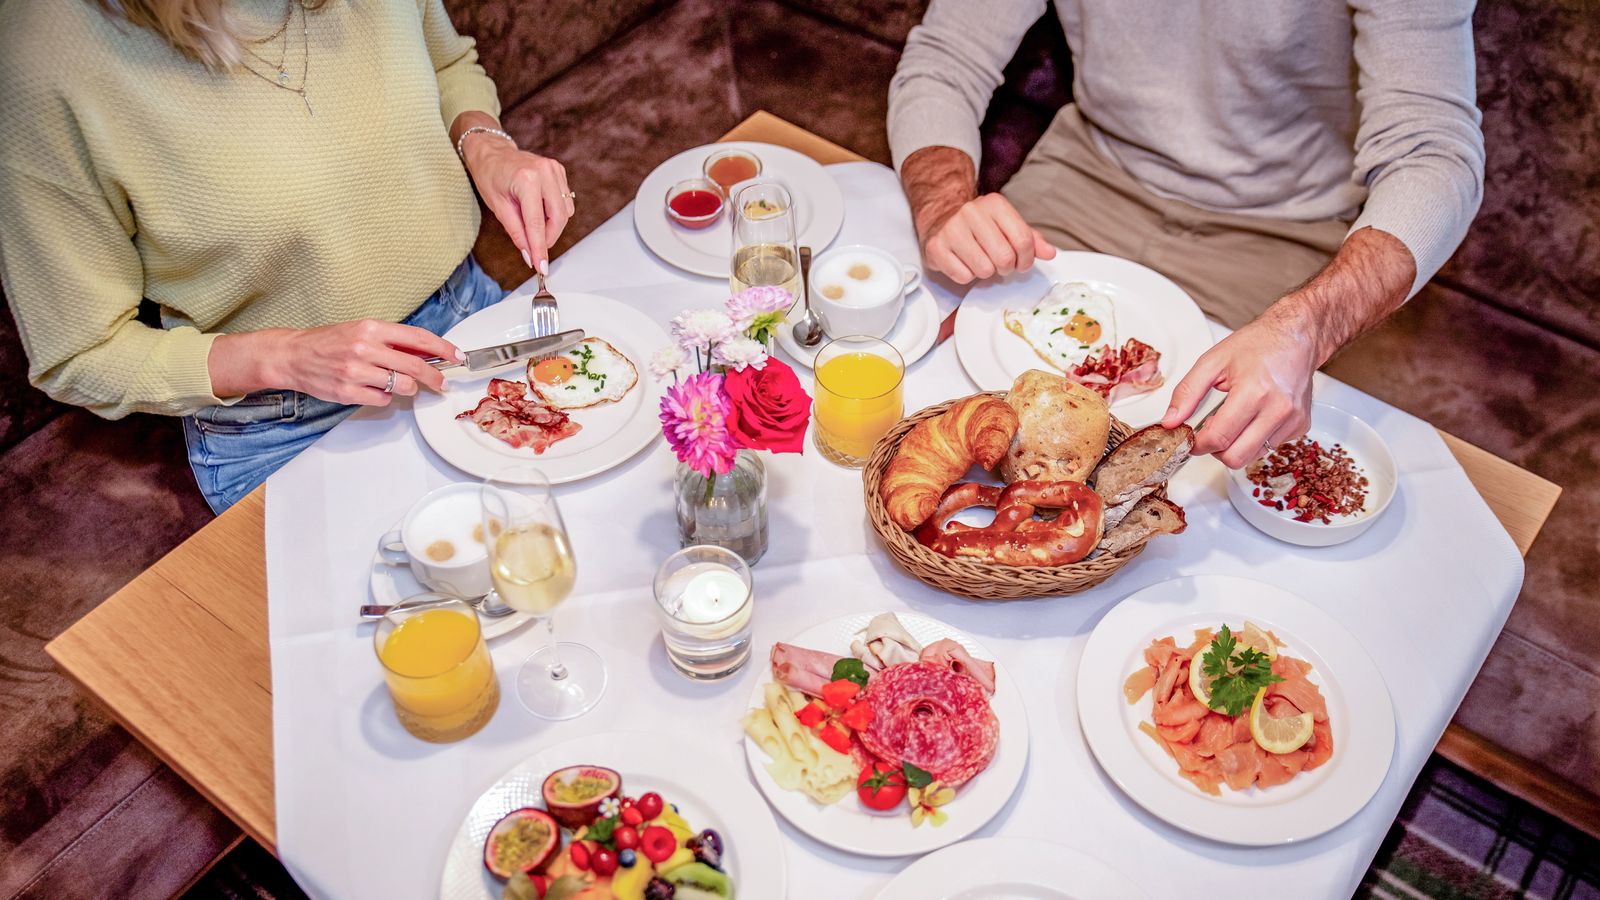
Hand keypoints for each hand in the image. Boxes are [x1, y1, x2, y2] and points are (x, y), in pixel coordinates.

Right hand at [211, 320, 462, 405]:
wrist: (292, 355)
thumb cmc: (329, 342)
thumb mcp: (361, 330)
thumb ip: (391, 340)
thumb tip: (425, 351)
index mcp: (371, 328)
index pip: (417, 338)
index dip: (443, 348)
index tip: (457, 355)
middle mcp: (365, 348)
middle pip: (415, 367)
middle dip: (435, 377)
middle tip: (443, 383)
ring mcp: (356, 371)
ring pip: (402, 386)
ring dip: (407, 388)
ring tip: (397, 383)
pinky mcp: (348, 392)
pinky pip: (382, 400)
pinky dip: (384, 398)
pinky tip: (374, 389)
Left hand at [459, 124, 571, 274]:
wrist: (491, 151)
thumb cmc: (490, 175)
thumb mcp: (498, 207)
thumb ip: (516, 231)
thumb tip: (529, 255)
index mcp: (526, 180)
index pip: (537, 223)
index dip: (539, 248)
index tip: (541, 266)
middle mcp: (545, 172)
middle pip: (558, 218)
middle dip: (548, 238)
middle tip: (536, 250)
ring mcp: (554, 170)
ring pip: (565, 211)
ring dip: (552, 226)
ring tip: (533, 226)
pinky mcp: (559, 171)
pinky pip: (565, 200)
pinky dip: (555, 213)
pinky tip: (540, 211)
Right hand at [899, 146, 1054, 283]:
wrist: (940, 217)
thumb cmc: (980, 225)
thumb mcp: (1007, 224)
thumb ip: (1030, 239)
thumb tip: (1050, 253)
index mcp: (995, 204)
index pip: (1023, 240)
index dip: (1027, 259)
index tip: (1022, 264)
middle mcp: (972, 212)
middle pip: (1004, 257)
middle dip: (1006, 268)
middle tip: (1000, 265)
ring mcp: (952, 229)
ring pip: (984, 270)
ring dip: (985, 272)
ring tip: (980, 261)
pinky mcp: (936, 247)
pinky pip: (963, 276)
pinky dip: (966, 275)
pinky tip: (963, 262)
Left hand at [1159, 227, 1417, 468]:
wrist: (1297, 336)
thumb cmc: (1258, 344)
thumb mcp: (1212, 362)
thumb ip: (1187, 392)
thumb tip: (1171, 421)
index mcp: (1254, 392)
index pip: (1219, 438)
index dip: (1197, 444)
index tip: (1190, 440)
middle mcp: (1278, 410)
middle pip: (1236, 457)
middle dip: (1216, 450)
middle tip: (1210, 433)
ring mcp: (1293, 420)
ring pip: (1253, 456)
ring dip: (1236, 445)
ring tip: (1234, 419)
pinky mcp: (1301, 426)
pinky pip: (1270, 447)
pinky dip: (1255, 439)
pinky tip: (1254, 417)